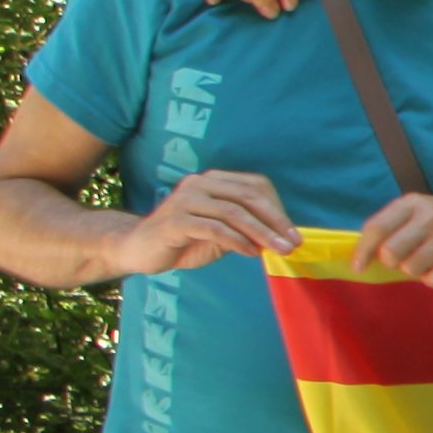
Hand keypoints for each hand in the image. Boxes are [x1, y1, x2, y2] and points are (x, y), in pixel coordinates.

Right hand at [116, 170, 300, 273]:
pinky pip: (214, 228)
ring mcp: (185, 200)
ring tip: (278, 250)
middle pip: (248, 197)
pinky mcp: (175, 221)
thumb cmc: (184, 241)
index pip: (255, 186)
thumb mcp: (222, 233)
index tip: (293, 233)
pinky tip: (251, 252)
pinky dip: (237, 241)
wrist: (138, 249)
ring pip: (233, 212)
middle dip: (275, 221)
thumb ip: (246, 228)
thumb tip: (281, 235)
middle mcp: (199, 184)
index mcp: (213, 180)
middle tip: (293, 243)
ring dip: (261, 233)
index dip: (277, 209)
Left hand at [350, 194, 432, 286]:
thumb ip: (392, 226)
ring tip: (429, 263)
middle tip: (405, 261)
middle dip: (394, 264)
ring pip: (411, 269)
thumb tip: (361, 253)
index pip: (376, 228)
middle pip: (391, 254)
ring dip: (417, 272)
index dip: (363, 251)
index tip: (358, 267)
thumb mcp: (421, 211)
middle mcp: (431, 216)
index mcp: (414, 203)